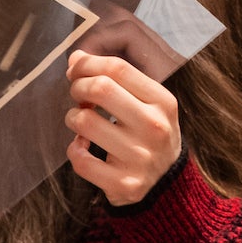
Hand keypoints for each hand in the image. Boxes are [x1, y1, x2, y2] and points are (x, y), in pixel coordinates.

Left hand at [65, 51, 182, 206]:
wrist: (169, 181)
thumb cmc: (150, 132)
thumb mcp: (146, 101)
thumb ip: (115, 78)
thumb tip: (76, 58)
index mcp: (163, 102)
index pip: (118, 68)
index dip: (88, 64)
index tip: (76, 70)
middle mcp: (154, 128)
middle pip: (100, 88)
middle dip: (77, 87)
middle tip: (78, 95)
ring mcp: (140, 157)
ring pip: (84, 122)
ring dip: (73, 117)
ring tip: (81, 121)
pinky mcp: (124, 184)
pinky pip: (81, 160)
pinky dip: (74, 149)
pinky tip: (82, 147)